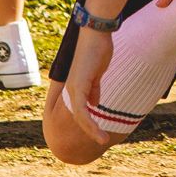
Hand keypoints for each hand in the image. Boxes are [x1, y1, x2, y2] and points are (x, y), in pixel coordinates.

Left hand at [63, 23, 115, 145]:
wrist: (95, 35)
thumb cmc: (97, 50)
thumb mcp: (97, 73)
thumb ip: (95, 89)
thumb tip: (95, 104)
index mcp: (77, 87)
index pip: (81, 111)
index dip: (90, 124)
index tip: (100, 133)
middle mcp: (72, 90)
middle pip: (79, 117)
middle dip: (91, 131)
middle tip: (103, 141)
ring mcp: (74, 88)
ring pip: (80, 116)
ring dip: (92, 130)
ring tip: (103, 140)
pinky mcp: (78, 85)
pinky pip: (83, 109)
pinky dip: (90, 121)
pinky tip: (98, 128)